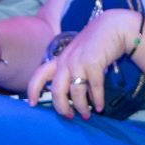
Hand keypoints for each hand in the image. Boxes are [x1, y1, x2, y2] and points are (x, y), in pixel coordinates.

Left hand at [25, 8, 139, 117]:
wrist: (113, 27)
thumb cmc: (95, 43)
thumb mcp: (77, 54)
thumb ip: (70, 69)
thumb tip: (69, 94)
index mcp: (60, 60)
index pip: (40, 75)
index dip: (32, 90)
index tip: (31, 104)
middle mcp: (66, 62)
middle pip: (57, 91)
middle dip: (61, 108)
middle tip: (68, 117)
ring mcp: (79, 62)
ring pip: (75, 93)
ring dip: (81, 107)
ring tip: (86, 114)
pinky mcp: (93, 64)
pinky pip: (94, 89)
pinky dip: (97, 100)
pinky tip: (100, 107)